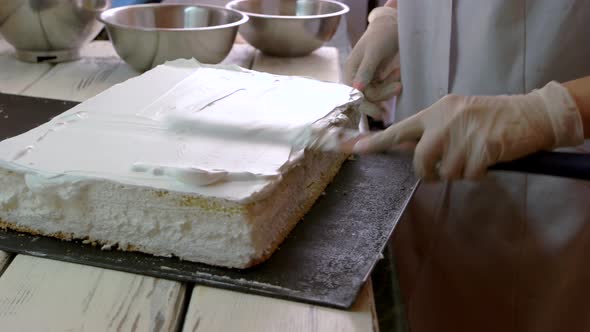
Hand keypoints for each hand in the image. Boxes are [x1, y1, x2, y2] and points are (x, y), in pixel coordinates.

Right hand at [344, 7, 401, 118]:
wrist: (392, 26)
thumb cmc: (381, 35)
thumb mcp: (373, 52)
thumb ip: (366, 70)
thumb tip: (357, 89)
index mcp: (350, 72)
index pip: (354, 95)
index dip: (365, 105)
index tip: (378, 112)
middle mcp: (355, 78)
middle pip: (366, 97)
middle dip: (382, 94)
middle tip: (398, 87)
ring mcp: (367, 79)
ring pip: (376, 96)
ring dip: (388, 90)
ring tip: (399, 78)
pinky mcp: (377, 79)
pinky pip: (382, 90)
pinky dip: (391, 88)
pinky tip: (399, 81)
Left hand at [353, 82, 584, 179]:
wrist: (530, 114)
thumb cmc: (491, 117)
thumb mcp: (456, 116)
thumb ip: (432, 131)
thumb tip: (407, 151)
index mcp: (436, 111)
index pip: (399, 130)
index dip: (376, 142)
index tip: (353, 148)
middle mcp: (445, 121)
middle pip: (420, 160)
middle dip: (429, 172)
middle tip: (440, 172)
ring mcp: (463, 135)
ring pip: (445, 172)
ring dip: (458, 172)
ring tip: (473, 157)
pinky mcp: (481, 149)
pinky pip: (469, 176)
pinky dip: (477, 174)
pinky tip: (487, 160)